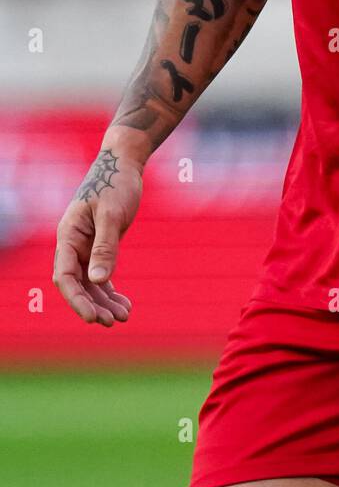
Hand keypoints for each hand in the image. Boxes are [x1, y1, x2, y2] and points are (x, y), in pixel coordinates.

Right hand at [53, 148, 141, 326]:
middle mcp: (73, 244)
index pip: (65, 276)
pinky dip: (111, 290)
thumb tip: (98, 280)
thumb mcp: (112, 214)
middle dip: (92, 305)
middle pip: (77, 284)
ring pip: (91, 283)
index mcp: (68, 235)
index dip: (76, 299)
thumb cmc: (116, 183)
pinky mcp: (100, 245)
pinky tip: (125, 305)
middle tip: (112, 322)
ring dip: (104, 301)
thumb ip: (104, 246)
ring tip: (124, 317)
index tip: (91, 318)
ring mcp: (85, 246)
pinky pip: (101, 274)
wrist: (123, 163)